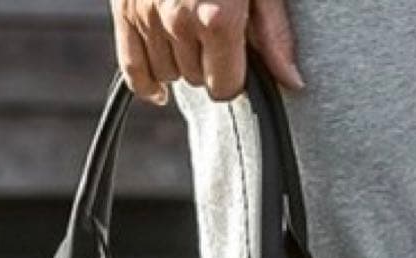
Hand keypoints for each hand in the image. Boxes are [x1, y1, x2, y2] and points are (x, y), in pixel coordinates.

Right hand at [110, 0, 303, 105]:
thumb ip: (274, 32)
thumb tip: (291, 80)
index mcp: (216, 16)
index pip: (225, 86)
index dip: (235, 76)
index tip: (239, 60)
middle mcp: (178, 20)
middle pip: (197, 80)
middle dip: (210, 63)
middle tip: (217, 33)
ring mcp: (147, 16)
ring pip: (168, 74)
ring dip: (182, 62)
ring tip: (193, 34)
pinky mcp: (124, 9)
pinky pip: (132, 68)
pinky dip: (147, 82)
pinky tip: (160, 90)